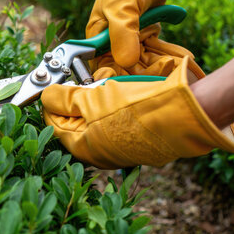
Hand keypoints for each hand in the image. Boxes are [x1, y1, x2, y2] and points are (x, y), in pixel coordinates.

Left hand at [41, 56, 233, 169]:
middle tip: (87, 80)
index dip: (52, 101)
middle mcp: (100, 153)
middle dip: (78, 98)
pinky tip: (127, 91)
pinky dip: (119, 102)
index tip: (55, 84)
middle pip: (76, 121)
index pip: (54, 124)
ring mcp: (121, 148)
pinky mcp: (139, 141)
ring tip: (111, 83)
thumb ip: (65, 100)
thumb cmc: (138, 109)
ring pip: (99, 117)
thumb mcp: (93, 100)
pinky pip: (120, 118)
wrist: (187, 114)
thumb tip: (46, 97)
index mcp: (84, 147)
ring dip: (100, 97)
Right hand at [91, 23, 203, 81]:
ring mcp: (130, 42)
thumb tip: (126, 63)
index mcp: (97, 39)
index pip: (106, 68)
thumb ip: (123, 35)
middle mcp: (112, 44)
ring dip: (163, 65)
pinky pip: (157, 54)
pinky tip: (186, 59)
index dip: (121, 77)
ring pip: (145, 64)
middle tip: (166, 66)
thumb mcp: (123, 8)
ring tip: (182, 65)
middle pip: (128, 70)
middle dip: (149, 71)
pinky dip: (169, 56)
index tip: (140, 77)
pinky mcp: (146, 38)